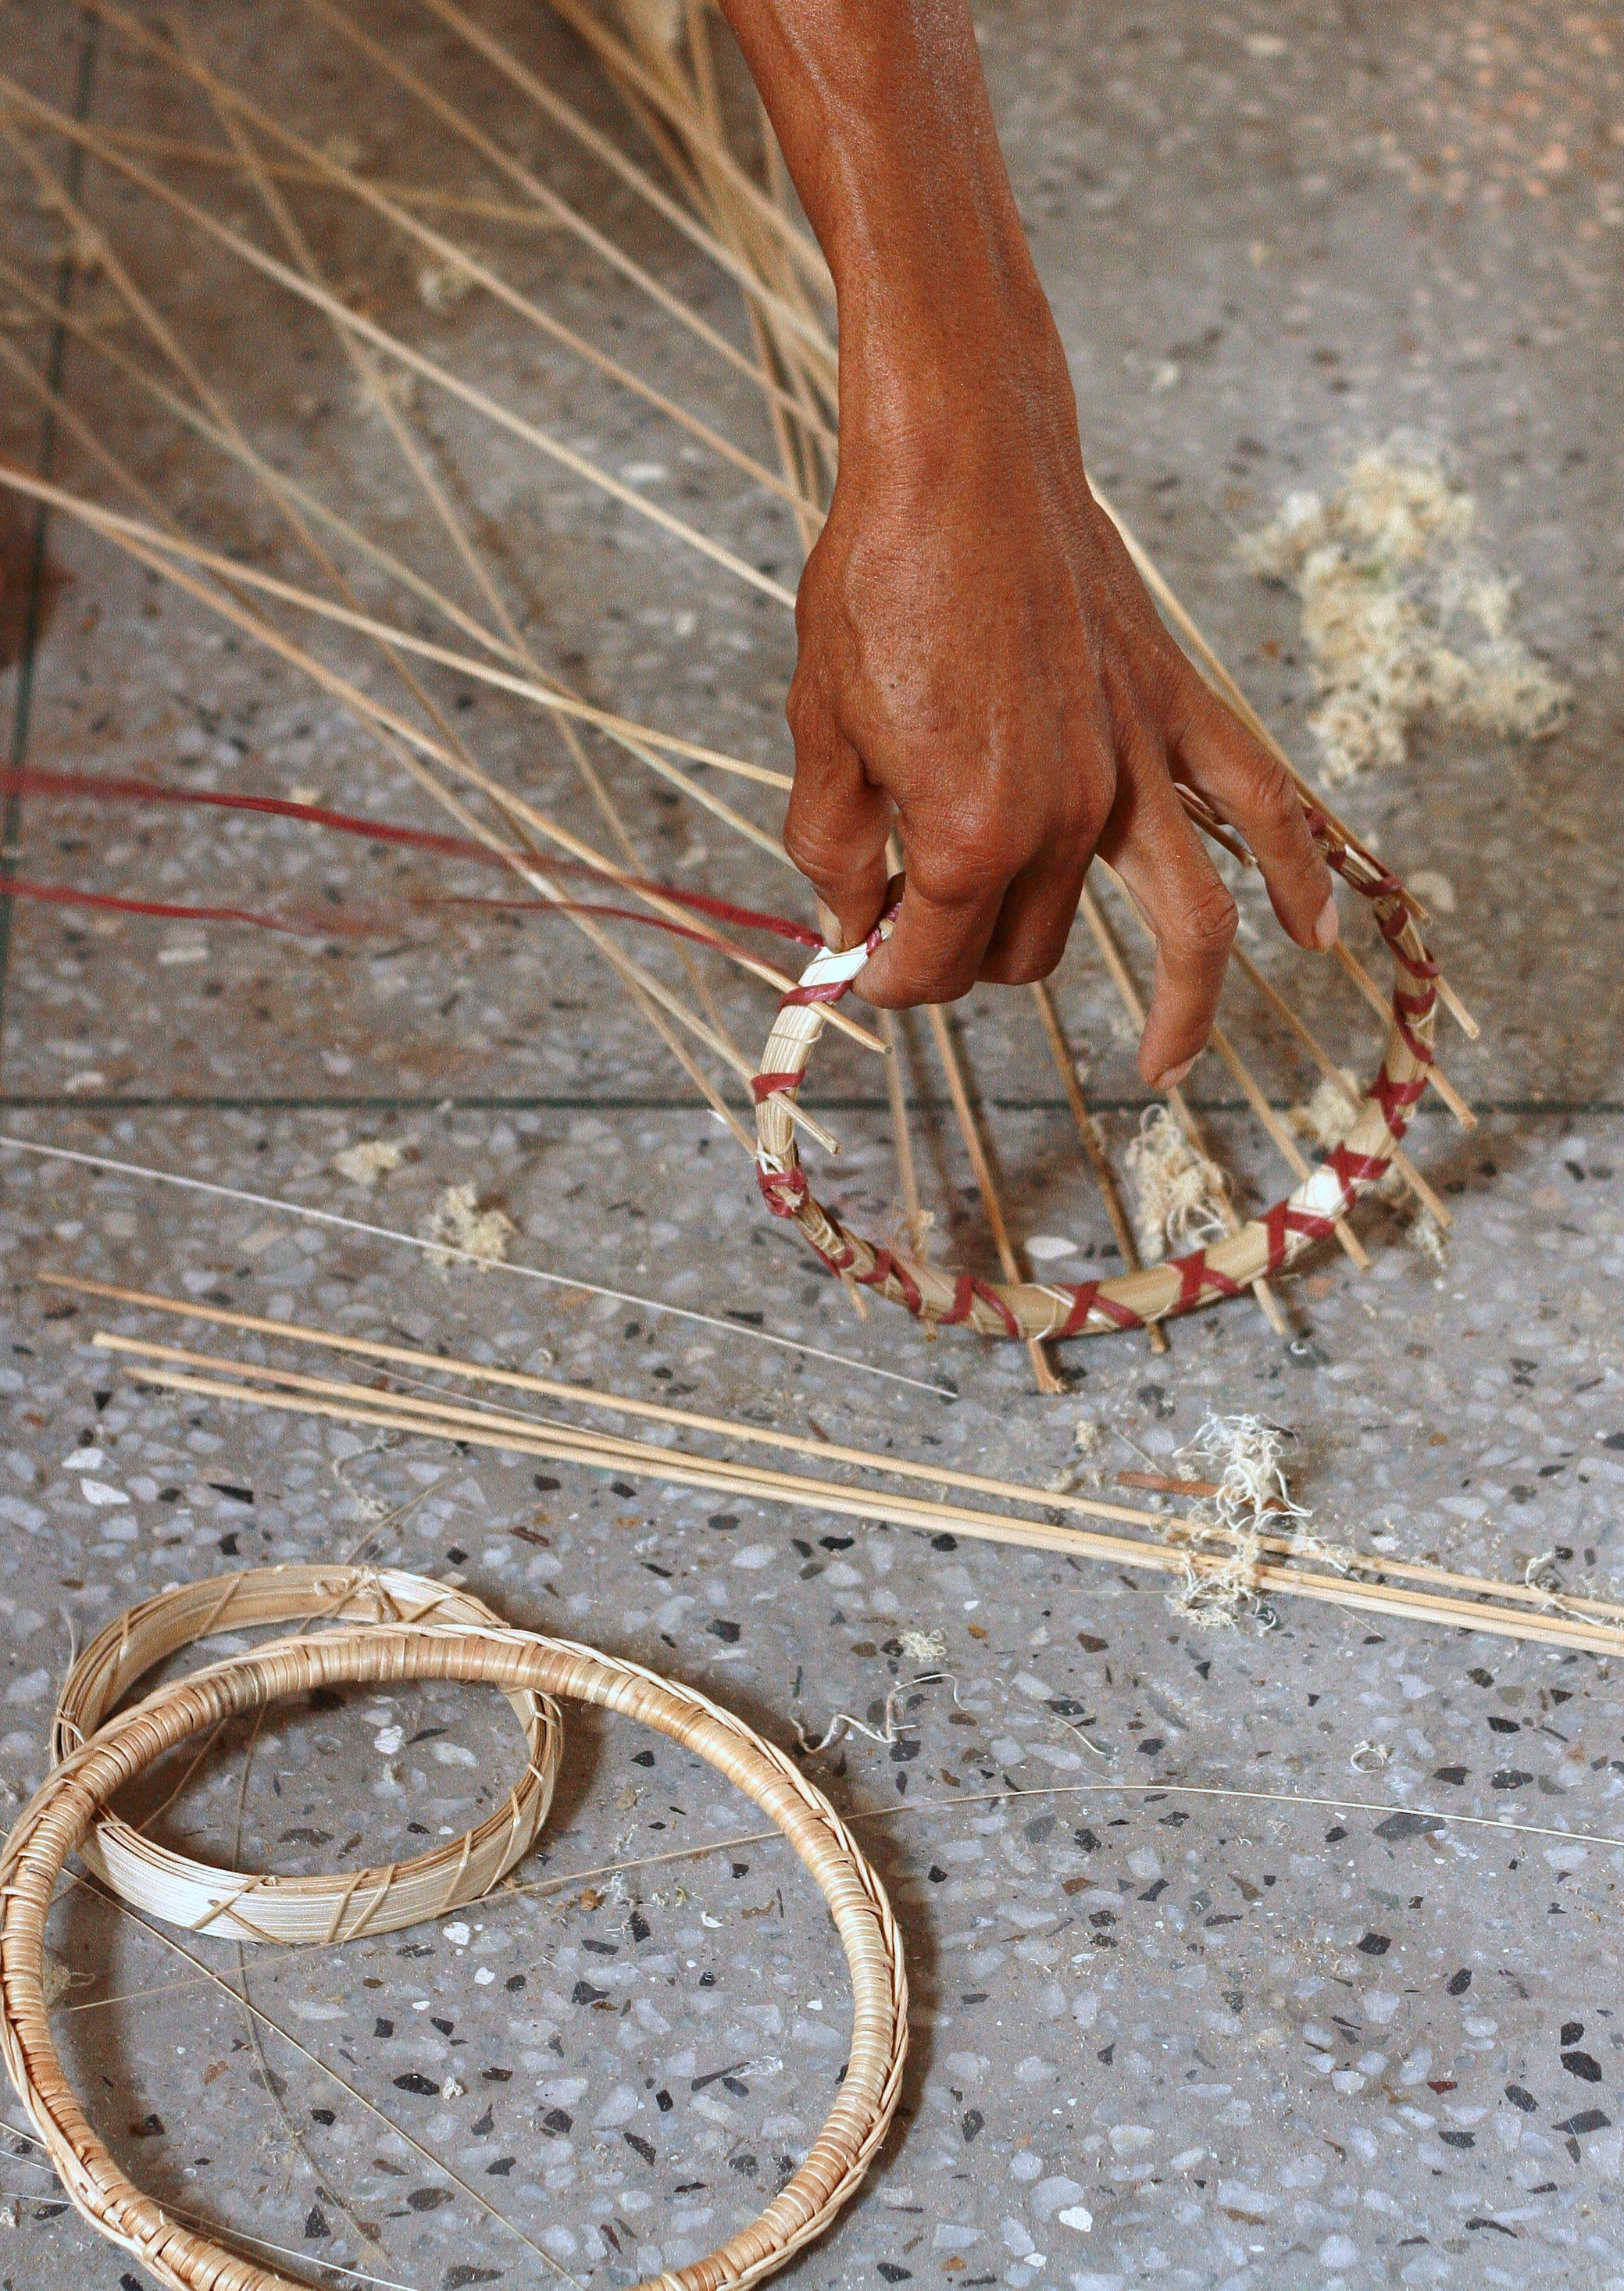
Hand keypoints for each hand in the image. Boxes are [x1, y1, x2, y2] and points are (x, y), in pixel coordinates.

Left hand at [781, 305, 1337, 1089]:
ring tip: (1161, 1063)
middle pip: (1023, 955)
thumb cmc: (876, 581)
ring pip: (1178, 926)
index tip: (862, 962)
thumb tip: (849, 925)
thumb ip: (831, 848)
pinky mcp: (1175, 709)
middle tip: (920, 926)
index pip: (928, 963)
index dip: (884, 978)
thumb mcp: (819, 729)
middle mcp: (1067, 818)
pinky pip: (1263, 806)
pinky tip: (1316, 934)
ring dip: (1164, 1002)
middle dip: (967, 960)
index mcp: (966, 832)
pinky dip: (1300, 874)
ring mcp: (1136, 767)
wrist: (955, 459)